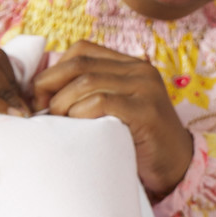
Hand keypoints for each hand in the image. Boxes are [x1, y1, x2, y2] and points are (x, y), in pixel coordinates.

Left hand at [32, 41, 193, 199]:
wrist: (177, 166)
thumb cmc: (137, 141)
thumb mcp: (114, 108)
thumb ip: (90, 92)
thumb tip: (38, 90)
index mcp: (130, 65)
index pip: (81, 50)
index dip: (53, 70)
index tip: (39, 97)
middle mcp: (140, 70)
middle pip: (80, 64)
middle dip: (49, 86)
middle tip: (39, 111)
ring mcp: (146, 89)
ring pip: (87, 82)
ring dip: (63, 104)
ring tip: (59, 123)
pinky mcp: (146, 111)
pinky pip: (101, 103)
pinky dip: (81, 114)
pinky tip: (79, 129)